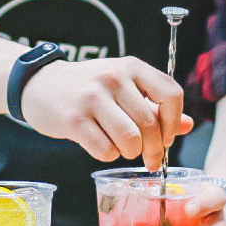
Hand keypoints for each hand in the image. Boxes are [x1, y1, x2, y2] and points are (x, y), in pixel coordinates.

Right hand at [19, 56, 193, 170]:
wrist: (39, 84)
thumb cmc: (87, 88)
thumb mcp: (122, 86)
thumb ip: (154, 104)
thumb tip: (186, 125)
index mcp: (131, 67)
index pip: (171, 94)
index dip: (172, 122)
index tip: (165, 138)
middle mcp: (113, 78)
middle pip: (150, 124)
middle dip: (153, 150)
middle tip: (149, 159)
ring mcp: (92, 97)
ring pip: (130, 140)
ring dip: (130, 153)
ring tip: (122, 149)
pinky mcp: (74, 119)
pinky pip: (105, 150)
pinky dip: (108, 155)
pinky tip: (100, 146)